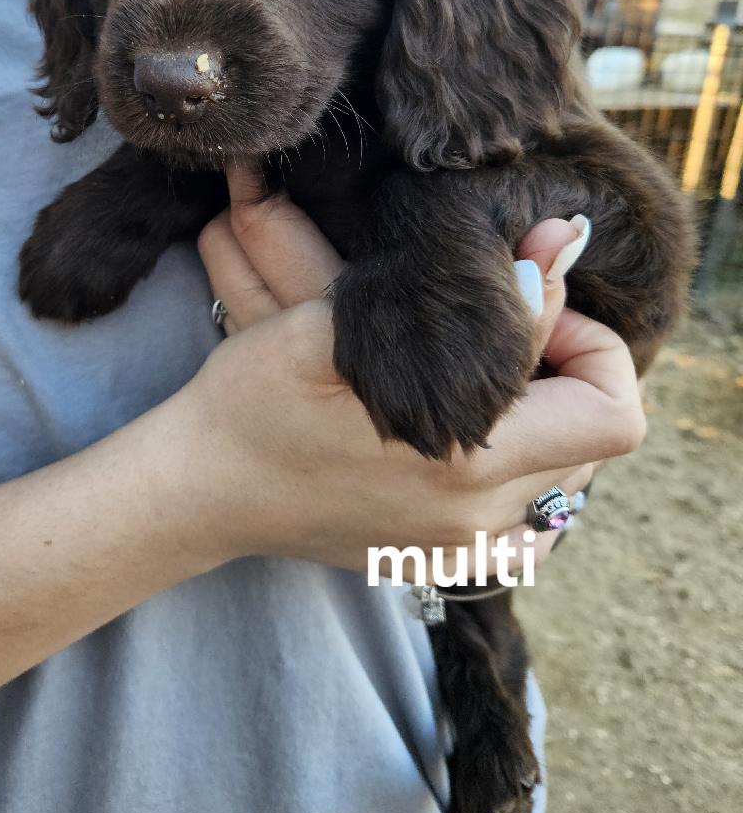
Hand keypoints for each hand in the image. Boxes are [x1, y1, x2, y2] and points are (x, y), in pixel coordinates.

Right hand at [187, 163, 643, 573]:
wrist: (200, 486)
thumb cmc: (255, 397)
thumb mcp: (344, 325)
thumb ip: (460, 295)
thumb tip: (553, 248)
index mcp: (465, 461)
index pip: (611, 411)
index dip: (590, 343)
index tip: (530, 310)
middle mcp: (477, 521)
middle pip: (596, 447)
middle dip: (569, 379)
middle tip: (505, 337)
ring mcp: (459, 553)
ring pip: (567, 484)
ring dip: (547, 425)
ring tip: (485, 385)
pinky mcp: (437, 564)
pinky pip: (525, 527)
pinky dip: (521, 480)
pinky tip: (471, 444)